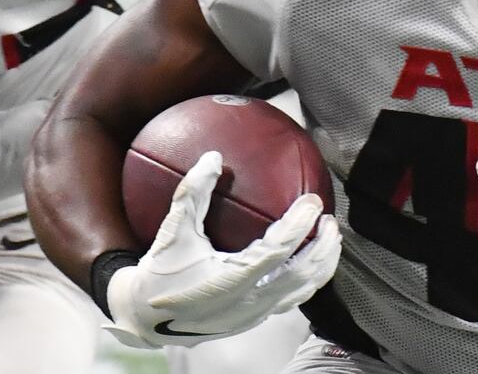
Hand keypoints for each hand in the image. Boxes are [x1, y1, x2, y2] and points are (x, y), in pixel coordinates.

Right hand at [105, 150, 341, 348]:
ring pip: (302, 292)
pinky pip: (290, 300)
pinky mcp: (253, 321)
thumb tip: (214, 156)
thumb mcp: (172, 229)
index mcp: (231, 279)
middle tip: (329, 219)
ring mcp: (253, 315)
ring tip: (330, 239)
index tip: (313, 199)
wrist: (146, 318)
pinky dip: (307, 280)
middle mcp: (248, 301)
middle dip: (323, 246)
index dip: (300, 223)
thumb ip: (193, 192)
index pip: (280, 249)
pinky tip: (308, 261)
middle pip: (302, 274)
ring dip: (322, 265)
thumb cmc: (160, 271)